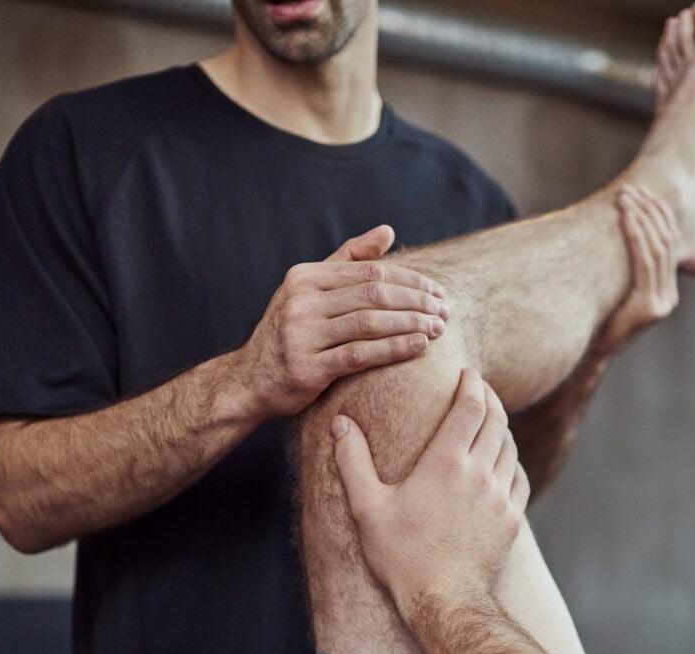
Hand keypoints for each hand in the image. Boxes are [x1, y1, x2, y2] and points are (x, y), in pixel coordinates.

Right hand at [238, 225, 451, 418]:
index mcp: (305, 277)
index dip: (411, 281)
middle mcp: (300, 301)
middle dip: (416, 302)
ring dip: (411, 324)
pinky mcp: (307, 367)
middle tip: (444, 312)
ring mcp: (301, 333)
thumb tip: (388, 231)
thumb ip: (349, 260)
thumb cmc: (291, 333)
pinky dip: (394, 349)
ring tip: (438, 329)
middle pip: (374, 294)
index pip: (371, 272)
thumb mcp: (311, 290)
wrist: (249, 381)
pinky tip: (419, 346)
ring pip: (370, 322)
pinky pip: (361, 355)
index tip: (438, 293)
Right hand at [331, 367, 529, 611]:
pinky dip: (512, 462)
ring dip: (502, 429)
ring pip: (510, 448)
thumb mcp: (367, 508)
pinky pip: (519, 478)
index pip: (470, 407)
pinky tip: (503, 463)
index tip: (468, 373)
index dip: (472, 384)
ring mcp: (501, 497)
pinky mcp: (513, 519)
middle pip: (496, 420)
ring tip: (490, 422)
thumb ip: (353, 461)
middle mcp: (480, 473)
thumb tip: (340, 423)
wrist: (445, 601)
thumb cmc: (402, 557)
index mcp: (445, 463)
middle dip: (490, 398)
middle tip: (481, 387)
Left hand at [597, 186, 680, 352]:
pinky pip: (645, 263)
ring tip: (625, 197)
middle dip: (650, 212)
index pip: (669, 245)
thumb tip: (616, 233)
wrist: (591, 355)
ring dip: (641, 218)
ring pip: (658, 249)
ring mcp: (661, 303)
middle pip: (667, 243)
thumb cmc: (596, 319)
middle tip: (631, 189)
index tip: (643, 193)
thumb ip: (625, 270)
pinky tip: (626, 217)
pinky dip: (636, 236)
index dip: (659, 216)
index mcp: (664, 291)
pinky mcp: (649, 308)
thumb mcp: (615, 290)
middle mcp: (668, 296)